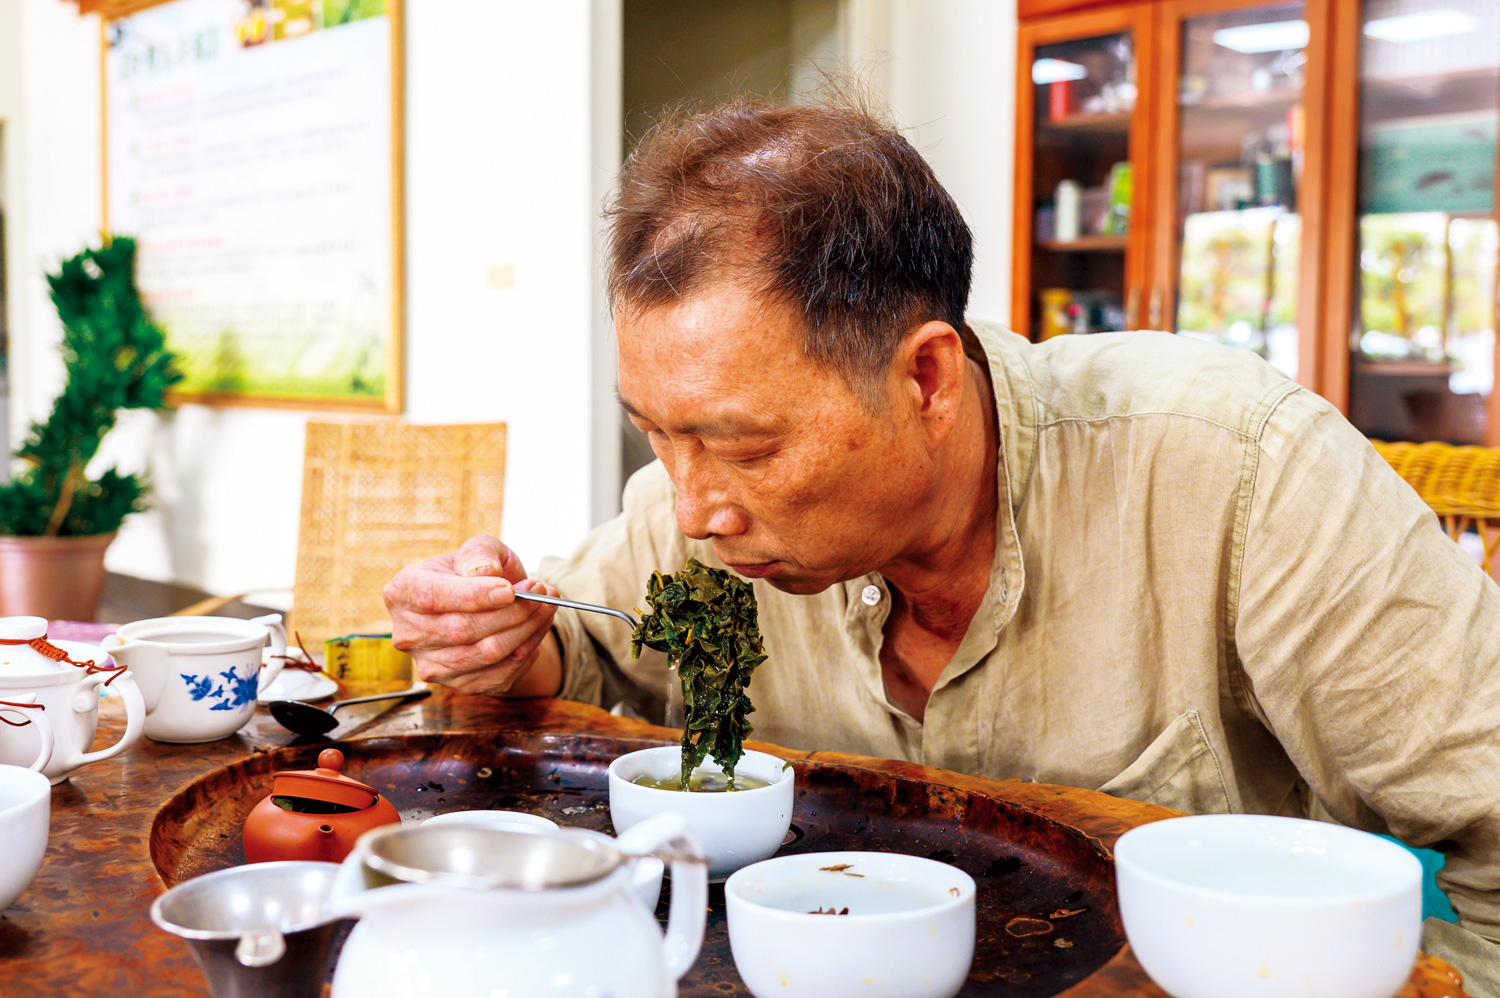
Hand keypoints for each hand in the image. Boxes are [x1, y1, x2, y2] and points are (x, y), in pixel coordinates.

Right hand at [384, 534, 561, 695]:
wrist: (487, 606)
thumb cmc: (478, 573)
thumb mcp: (479, 549)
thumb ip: (480, 553)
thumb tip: (485, 572)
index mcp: (402, 593)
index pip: (432, 597)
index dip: (472, 595)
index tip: (509, 590)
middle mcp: (409, 635)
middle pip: (462, 629)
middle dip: (511, 611)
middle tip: (541, 592)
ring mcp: (432, 665)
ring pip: (486, 654)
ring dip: (526, 629)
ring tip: (546, 606)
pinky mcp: (460, 686)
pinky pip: (501, 672)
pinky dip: (528, 648)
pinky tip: (537, 627)